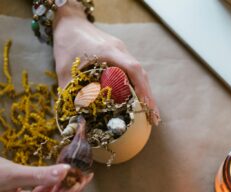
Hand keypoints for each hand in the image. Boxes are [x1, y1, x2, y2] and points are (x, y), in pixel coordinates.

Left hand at [52, 1, 159, 124]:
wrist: (70, 22)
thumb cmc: (67, 42)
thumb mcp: (64, 68)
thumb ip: (68, 91)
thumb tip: (74, 115)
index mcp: (108, 51)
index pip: (133, 69)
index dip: (142, 89)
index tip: (147, 106)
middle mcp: (120, 50)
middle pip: (141, 74)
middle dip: (149, 96)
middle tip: (154, 117)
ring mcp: (122, 52)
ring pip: (140, 73)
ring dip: (146, 92)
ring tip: (150, 112)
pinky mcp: (121, 54)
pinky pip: (133, 71)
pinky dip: (139, 86)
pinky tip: (139, 99)